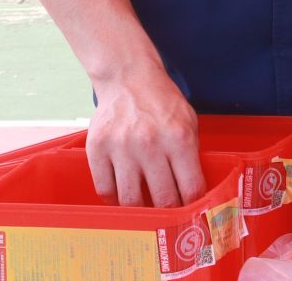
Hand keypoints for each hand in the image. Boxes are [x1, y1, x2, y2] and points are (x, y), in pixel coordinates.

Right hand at [85, 65, 204, 207]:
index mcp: (178, 137)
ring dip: (140, 210)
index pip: (191, 187)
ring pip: (130, 200)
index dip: (193, 205)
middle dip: (169, 212)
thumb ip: (191, 154)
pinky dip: (114, 198)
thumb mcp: (188, 121)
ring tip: (145, 207)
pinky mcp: (97, 148)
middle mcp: (150, 144)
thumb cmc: (162, 102)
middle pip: (162, 199)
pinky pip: (105, 189)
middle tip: (169, 214)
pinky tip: (122, 193)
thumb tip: (194, 191)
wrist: (128, 78)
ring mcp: (121, 147)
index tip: (192, 212)